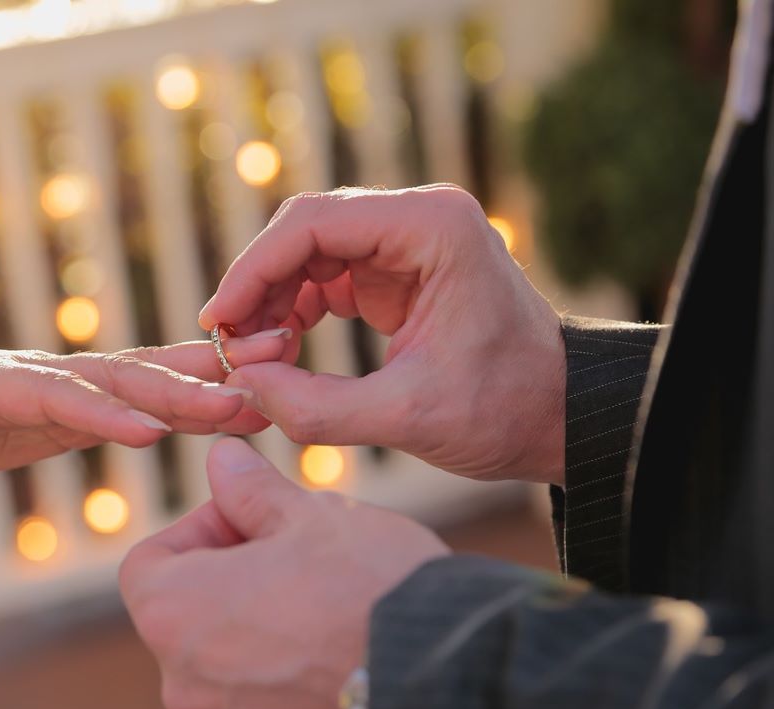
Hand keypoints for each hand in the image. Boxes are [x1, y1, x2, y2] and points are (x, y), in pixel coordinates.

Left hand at [0, 331, 289, 498]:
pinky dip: (183, 388)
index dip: (105, 413)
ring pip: (138, 373)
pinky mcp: (72, 396)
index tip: (157, 434)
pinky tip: (232, 389)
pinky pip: (135, 390)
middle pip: (117, 376)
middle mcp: (34, 372)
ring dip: (202, 375)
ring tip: (270, 369)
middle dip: (183, 386)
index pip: (56, 396)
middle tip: (249, 394)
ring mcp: (58, 380)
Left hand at [120, 438, 448, 708]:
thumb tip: (221, 460)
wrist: (447, 686)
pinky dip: (288, 680)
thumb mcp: (310, 517)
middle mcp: (186, 685)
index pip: (149, 564)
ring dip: (261, 628)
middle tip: (298, 555)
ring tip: (329, 603)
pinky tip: (342, 654)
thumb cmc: (369, 589)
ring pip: (227, 664)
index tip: (251, 519)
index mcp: (176, 614)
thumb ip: (252, 490)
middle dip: (234, 577)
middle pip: (189, 615)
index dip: (198, 531)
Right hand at [200, 186, 565, 484]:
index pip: (314, 223)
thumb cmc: (506, 409)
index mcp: (432, 229)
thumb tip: (243, 383)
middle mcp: (419, 219)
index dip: (254, 269)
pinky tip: (280, 348)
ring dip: (273, 298)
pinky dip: (296, 308)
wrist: (561, 415)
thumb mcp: (407, 417)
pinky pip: (328, 276)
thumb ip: (317, 407)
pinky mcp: (399, 272)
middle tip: (227, 342)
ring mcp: (407, 242)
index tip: (219, 320)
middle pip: (305, 230)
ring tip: (252, 353)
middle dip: (259, 284)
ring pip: (310, 252)